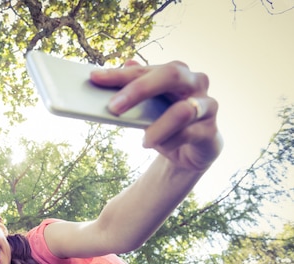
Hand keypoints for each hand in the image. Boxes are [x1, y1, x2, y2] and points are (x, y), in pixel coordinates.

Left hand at [89, 60, 222, 171]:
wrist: (189, 150)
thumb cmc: (164, 122)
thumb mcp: (143, 109)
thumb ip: (130, 91)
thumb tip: (113, 71)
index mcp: (175, 72)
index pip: (144, 70)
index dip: (119, 74)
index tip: (95, 78)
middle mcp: (195, 82)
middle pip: (171, 74)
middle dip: (140, 89)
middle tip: (113, 107)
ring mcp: (207, 106)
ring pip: (183, 110)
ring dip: (158, 127)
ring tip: (144, 140)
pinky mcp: (211, 131)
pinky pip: (188, 134)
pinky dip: (169, 142)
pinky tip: (157, 146)